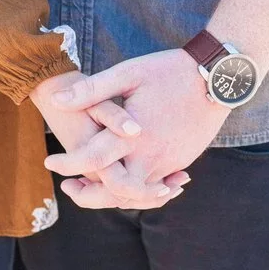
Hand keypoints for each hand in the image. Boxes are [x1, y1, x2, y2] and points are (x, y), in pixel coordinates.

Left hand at [30, 71, 188, 209]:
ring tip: (92, 187)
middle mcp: (151, 155)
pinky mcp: (180, 162)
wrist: (218, 78)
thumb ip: (91, 90)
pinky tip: (123, 183)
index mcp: (134, 134)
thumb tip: (56, 100)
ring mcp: (169, 163)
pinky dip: (136, 193)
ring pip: (136, 196)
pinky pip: (155, 188)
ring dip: (111, 198)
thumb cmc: (170, 71)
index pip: (91, 160)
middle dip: (88, 197)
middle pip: (114, 192)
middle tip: (69, 187)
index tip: (50, 162)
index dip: (67, 164)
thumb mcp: (128, 73)